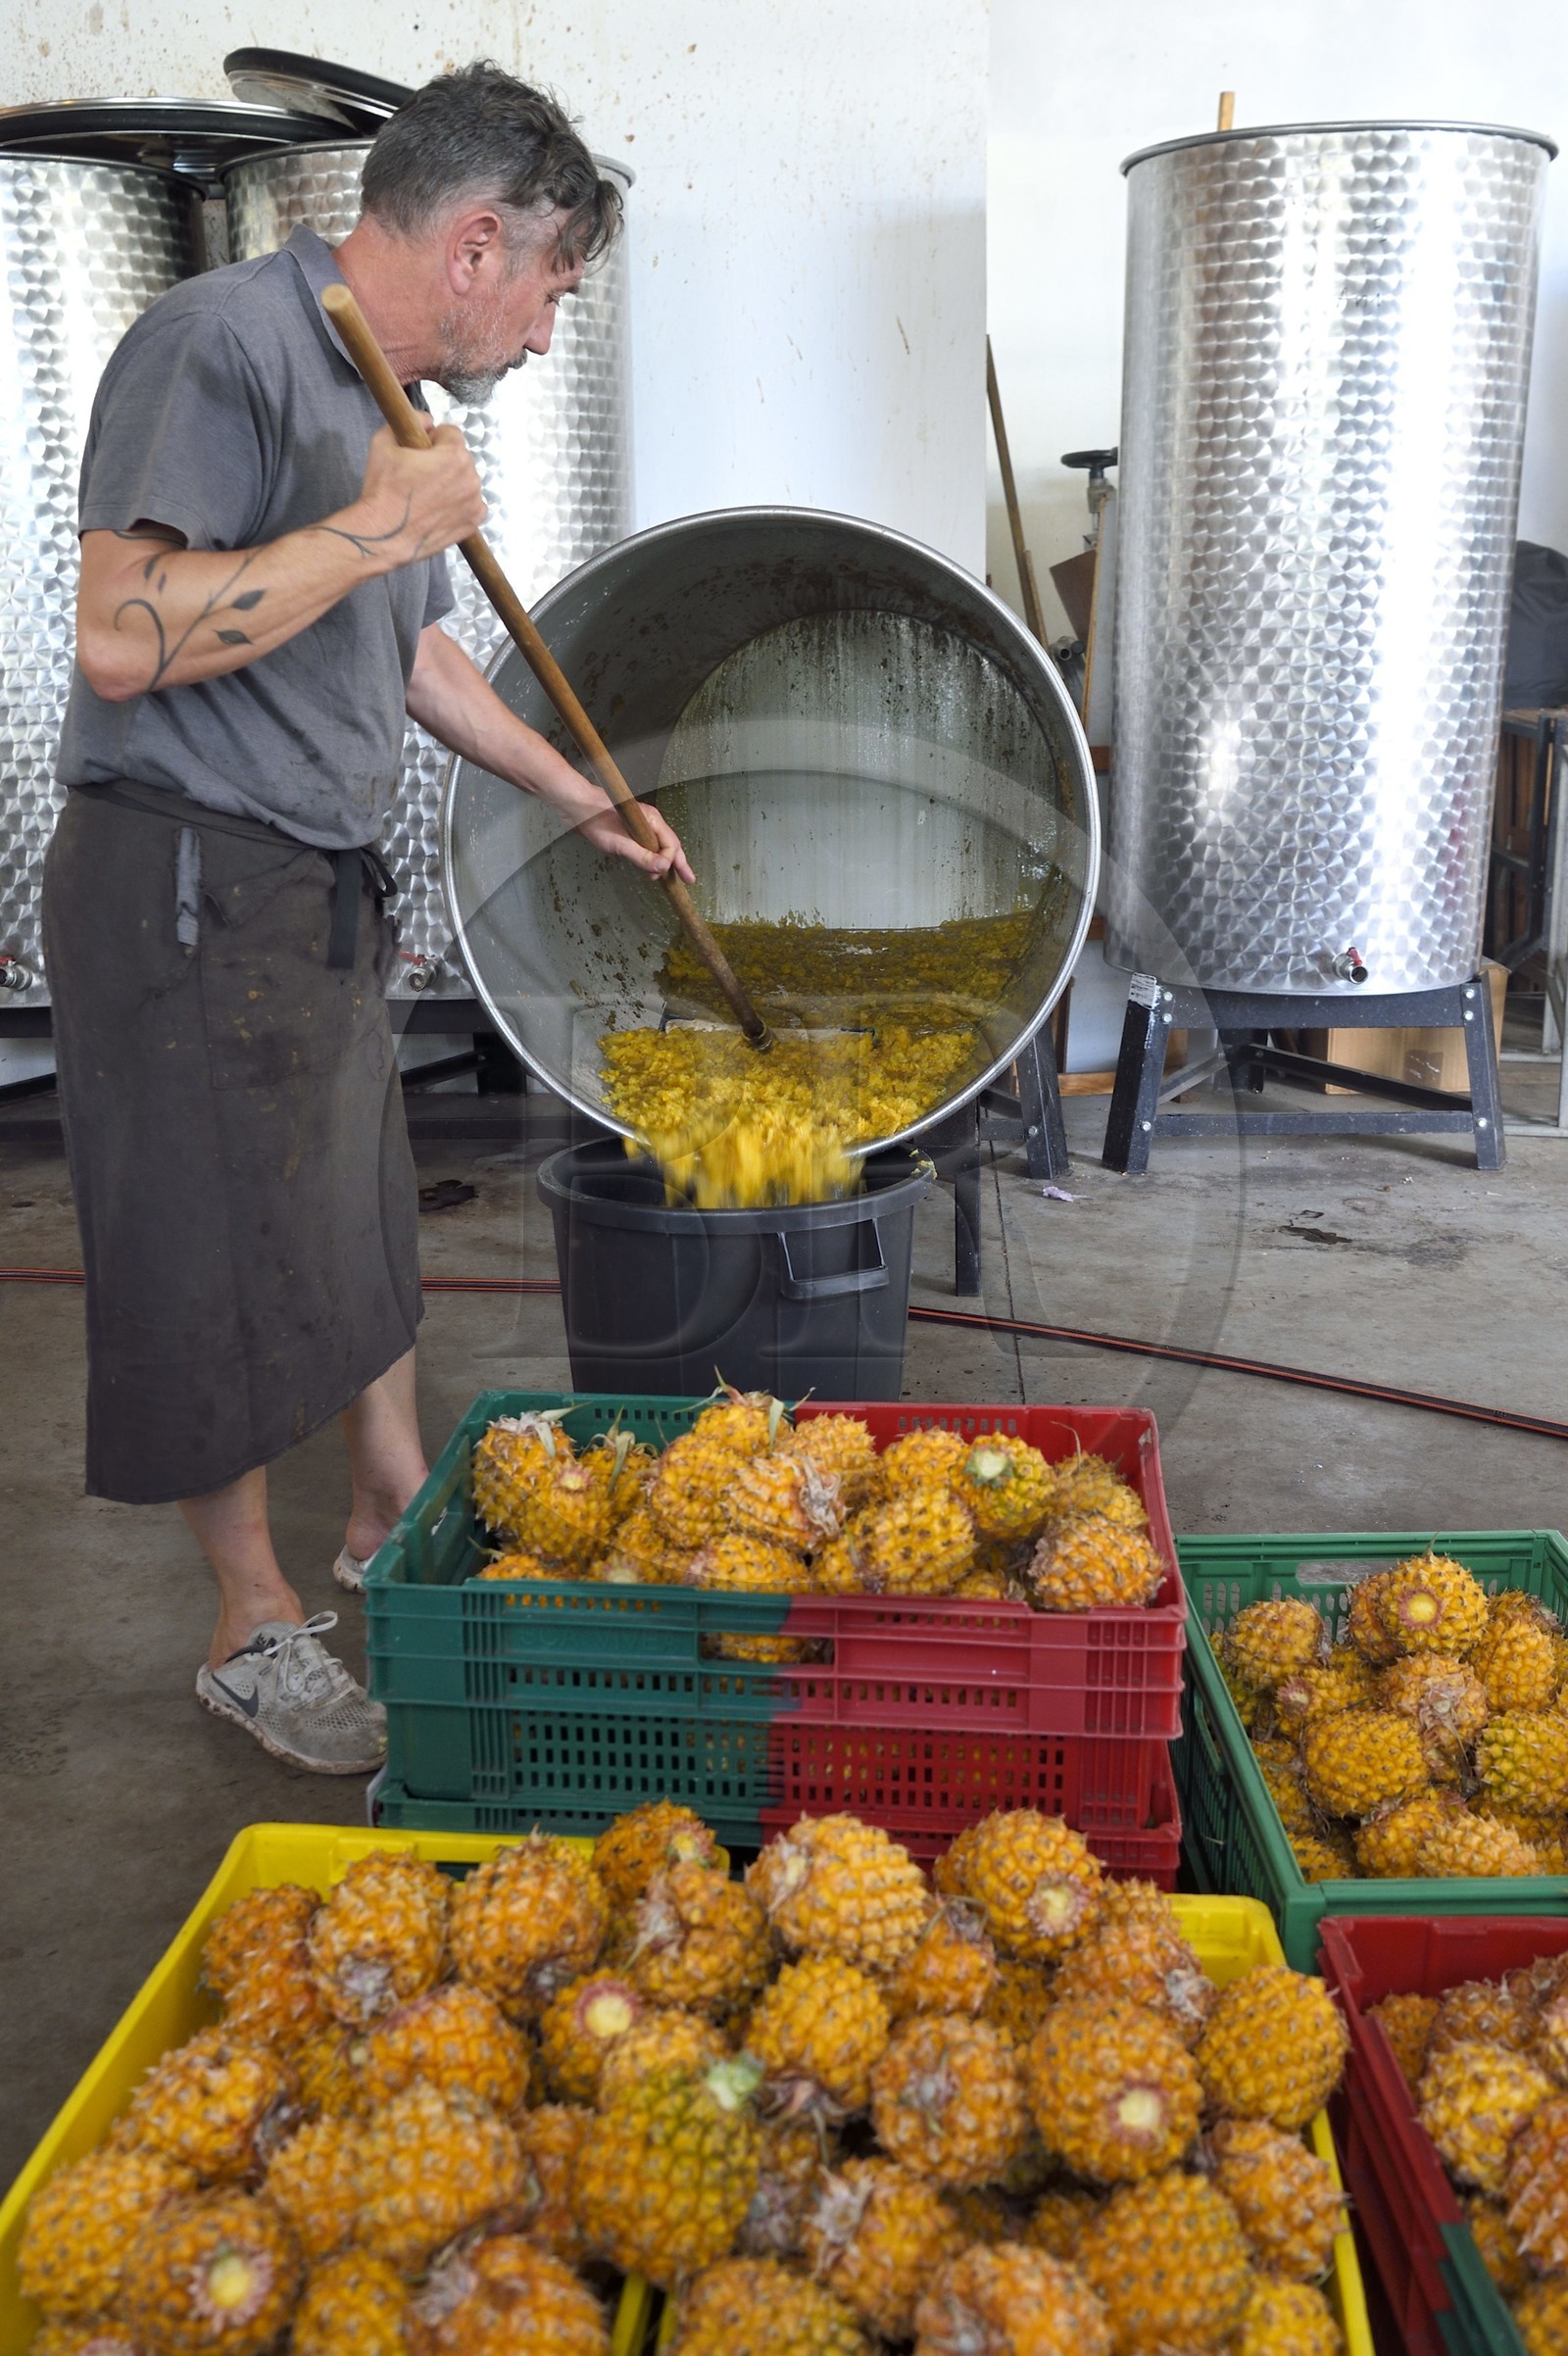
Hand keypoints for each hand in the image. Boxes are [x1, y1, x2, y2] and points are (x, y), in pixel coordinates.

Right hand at [352, 423, 486, 563]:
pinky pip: (473, 504)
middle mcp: (470, 478)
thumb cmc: (383, 490)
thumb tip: (428, 420)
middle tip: (420, 476)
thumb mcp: (384, 442)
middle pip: (461, 457)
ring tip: (427, 494)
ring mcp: (474, 502)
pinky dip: (460, 504)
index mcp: (454, 455)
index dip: (433, 440)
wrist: (384, 535)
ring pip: (466, 481)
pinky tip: (439, 508)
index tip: (420, 451)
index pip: (451, 433)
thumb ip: (410, 420)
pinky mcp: (473, 523)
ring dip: (452, 482)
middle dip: (444, 461)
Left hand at [580, 799, 695, 882]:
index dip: (670, 861)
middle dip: (679, 863)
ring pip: (659, 845)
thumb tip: (664, 868)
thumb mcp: (619, 843)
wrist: (575, 805)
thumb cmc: (594, 819)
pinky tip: (651, 867)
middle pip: (671, 844)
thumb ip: (642, 856)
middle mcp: (650, 821)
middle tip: (689, 880)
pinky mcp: (630, 830)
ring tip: (671, 878)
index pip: (671, 844)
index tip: (661, 875)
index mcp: (652, 819)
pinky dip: (652, 857)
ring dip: (664, 862)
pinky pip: (648, 845)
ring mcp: (640, 825)